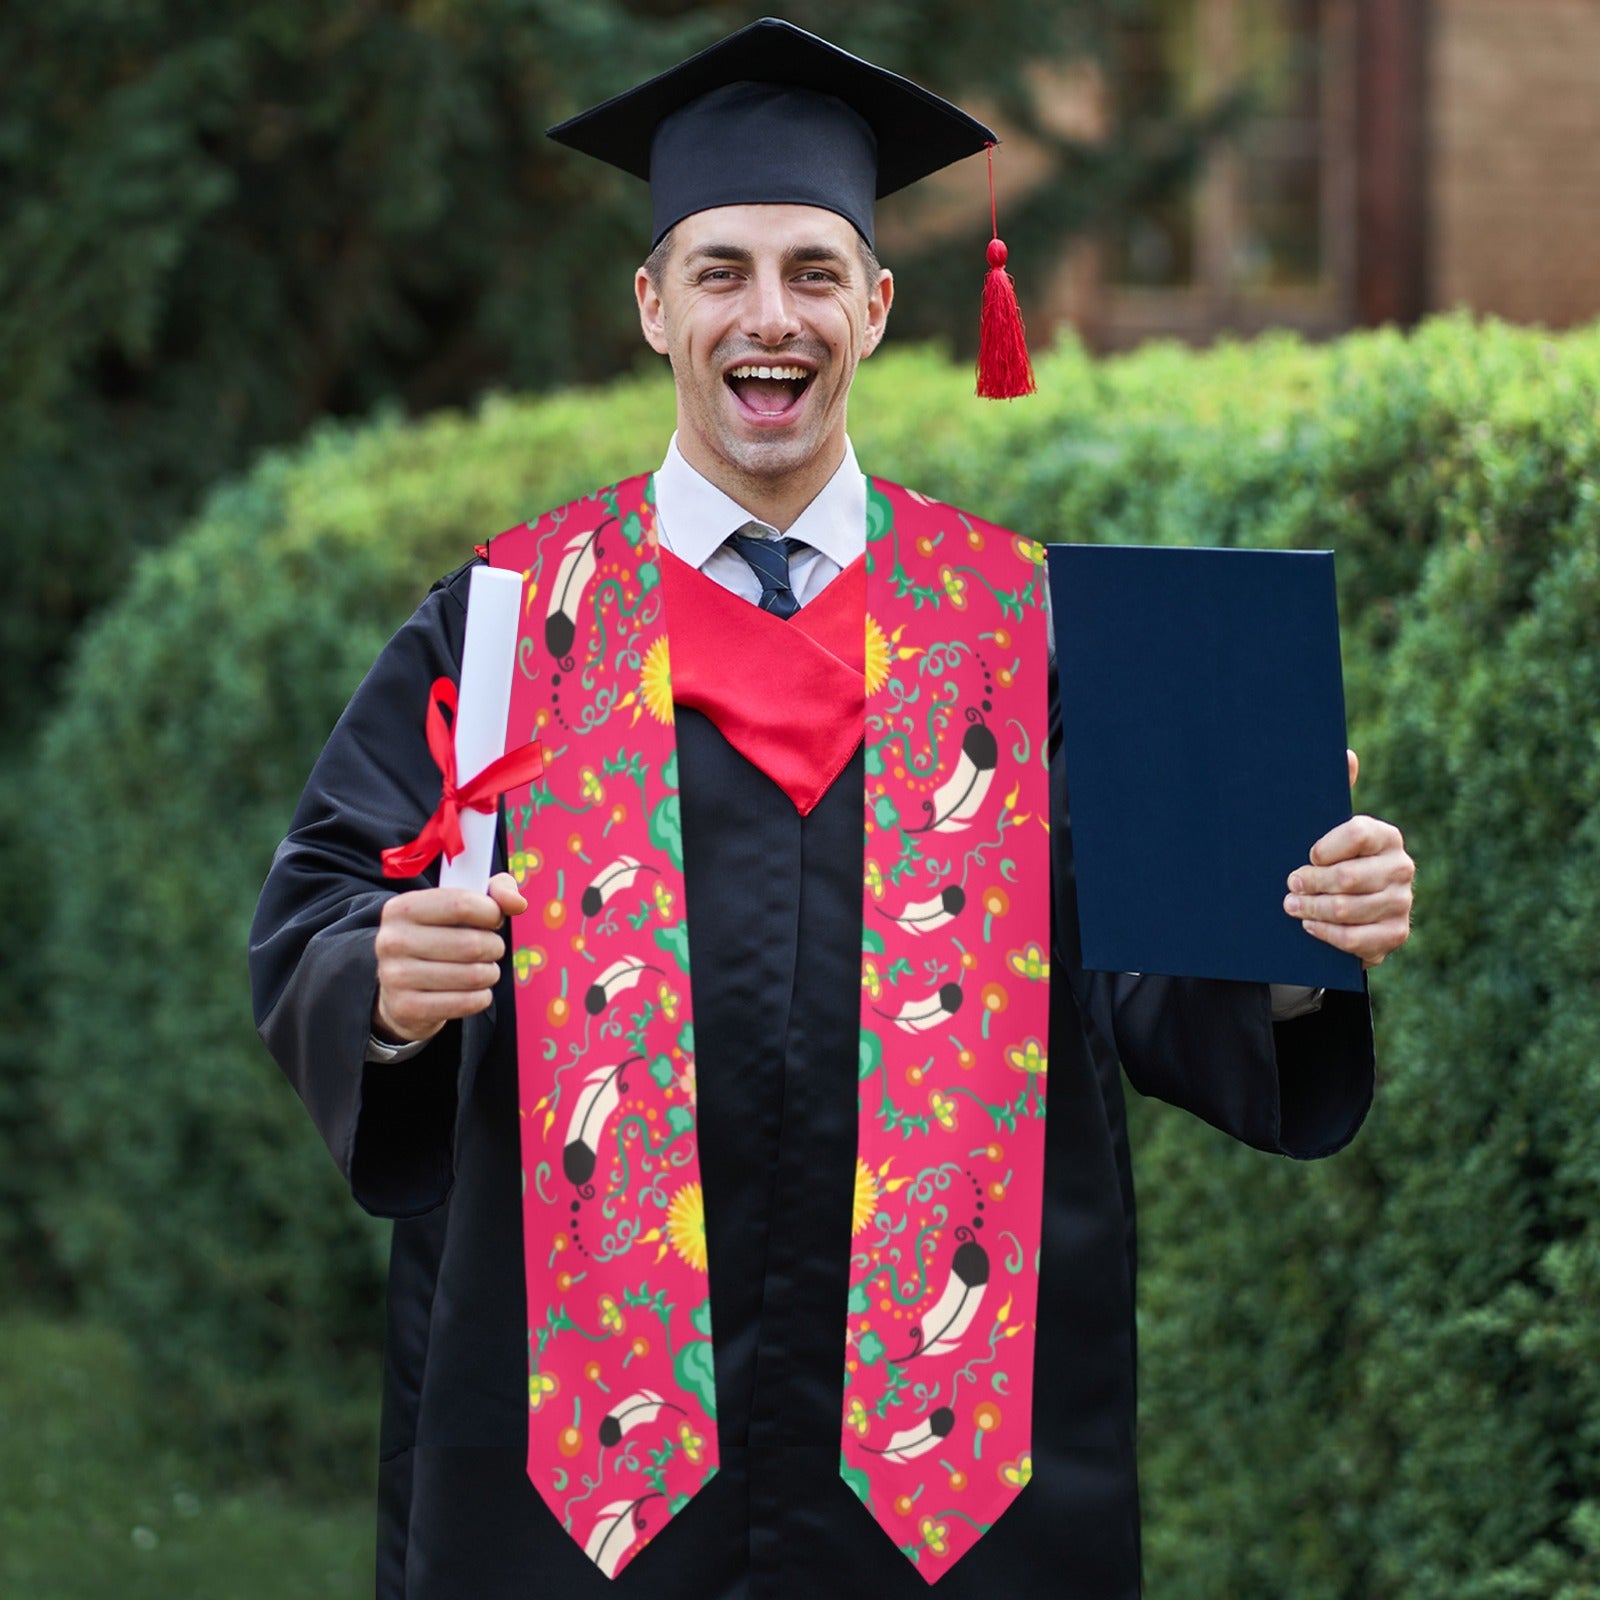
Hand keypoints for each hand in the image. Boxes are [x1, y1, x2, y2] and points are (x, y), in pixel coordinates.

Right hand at [372, 871, 527, 1043]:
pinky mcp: (406, 1008)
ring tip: (483, 970)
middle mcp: (392, 940)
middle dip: (494, 947)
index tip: (494, 919)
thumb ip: (495, 891)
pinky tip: (474, 991)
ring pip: (473, 975)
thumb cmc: (440, 937)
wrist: (401, 988)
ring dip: (490, 973)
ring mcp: (395, 977)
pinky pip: (466, 1003)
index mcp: (402, 908)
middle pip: (472, 944)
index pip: (461, 904)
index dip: (491, 912)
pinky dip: (481, 997)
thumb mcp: (461, 904)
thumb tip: (518, 903)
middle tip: (491, 949)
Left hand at [1283, 750, 1413, 968]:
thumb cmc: (1332, 860)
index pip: (1356, 833)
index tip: (1306, 855)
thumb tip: (1347, 754)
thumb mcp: (1329, 828)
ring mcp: (1401, 903)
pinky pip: (1356, 939)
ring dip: (1312, 909)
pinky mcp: (1395, 934)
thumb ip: (1336, 792)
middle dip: (1310, 883)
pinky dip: (1327, 934)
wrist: (1350, 909)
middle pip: (1348, 877)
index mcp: (1386, 836)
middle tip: (1289, 884)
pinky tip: (1310, 926)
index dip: (1325, 847)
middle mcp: (1401, 867)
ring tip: (1291, 906)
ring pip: (1348, 909)